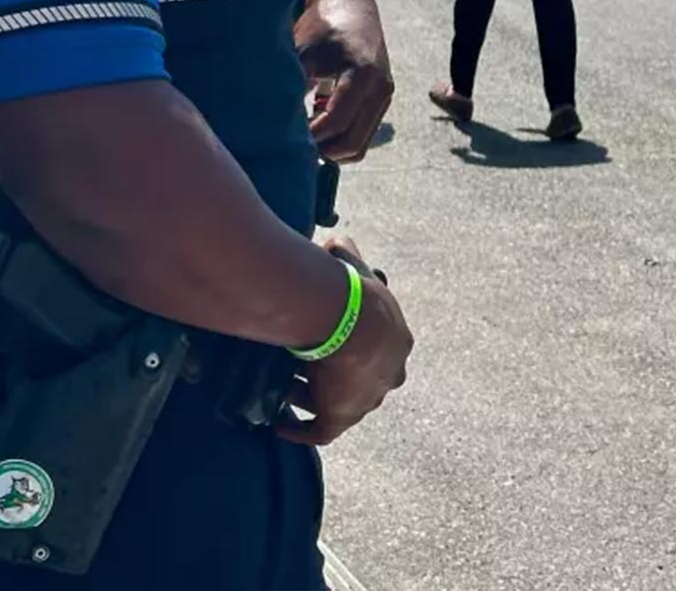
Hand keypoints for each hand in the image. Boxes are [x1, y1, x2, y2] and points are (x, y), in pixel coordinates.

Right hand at [277, 252, 411, 446]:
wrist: (353, 322)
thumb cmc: (355, 292)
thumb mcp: (353, 265)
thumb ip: (346, 254)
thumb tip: (334, 243)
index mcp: (395, 343)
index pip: (378, 352)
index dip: (354, 351)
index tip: (330, 345)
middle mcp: (386, 377)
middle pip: (361, 383)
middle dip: (336, 379)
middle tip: (305, 368)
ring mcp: (365, 401)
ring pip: (338, 406)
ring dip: (313, 400)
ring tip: (282, 391)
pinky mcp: (341, 418)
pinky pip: (320, 432)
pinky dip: (301, 431)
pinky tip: (280, 426)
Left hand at [295, 0, 391, 163]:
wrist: (352, 7)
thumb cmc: (321, 27)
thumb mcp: (303, 50)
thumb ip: (292, 85)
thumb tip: (272, 124)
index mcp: (362, 73)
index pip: (335, 122)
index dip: (308, 136)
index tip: (282, 137)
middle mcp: (380, 89)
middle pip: (352, 144)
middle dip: (320, 149)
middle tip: (291, 144)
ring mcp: (384, 98)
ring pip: (359, 146)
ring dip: (330, 148)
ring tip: (304, 131)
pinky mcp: (381, 103)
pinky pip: (362, 136)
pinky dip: (339, 139)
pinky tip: (316, 121)